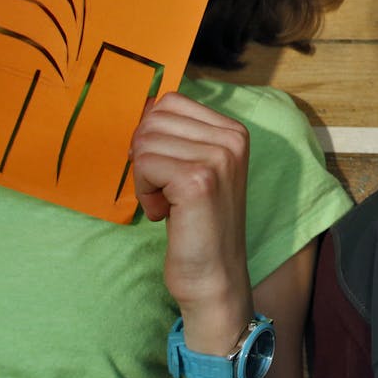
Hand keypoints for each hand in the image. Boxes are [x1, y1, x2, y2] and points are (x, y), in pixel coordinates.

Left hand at [130, 93, 252, 333]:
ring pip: (145, 142)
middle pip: (154, 120)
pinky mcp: (198, 180)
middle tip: (166, 191)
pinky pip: (144, 165)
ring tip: (169, 204)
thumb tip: (143, 106)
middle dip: (146, 157)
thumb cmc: (198, 225)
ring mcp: (218, 158)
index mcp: (234, 131)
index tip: (168, 171)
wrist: (214, 275)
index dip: (153, 137)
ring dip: (145, 178)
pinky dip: (144, 193)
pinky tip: (166, 213)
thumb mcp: (198, 168)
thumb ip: (179, 136)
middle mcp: (232, 139)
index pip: (170, 102)